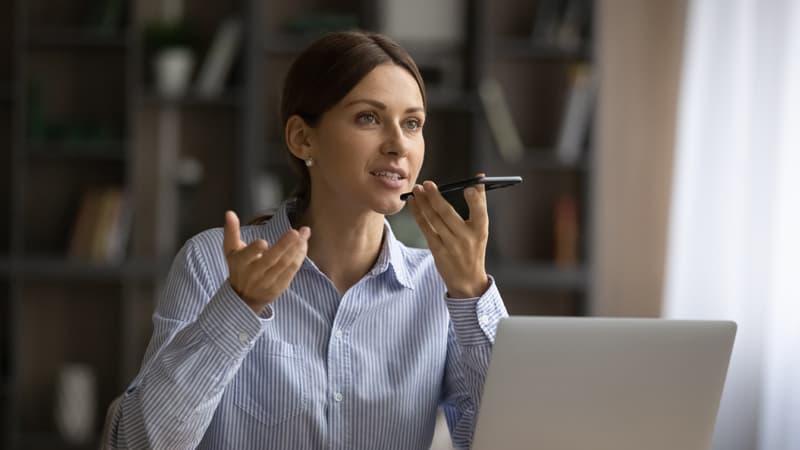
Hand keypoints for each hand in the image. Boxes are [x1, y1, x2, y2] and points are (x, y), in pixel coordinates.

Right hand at [223, 211, 310, 313]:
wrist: (244, 297)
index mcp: (240, 263)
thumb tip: (230, 213)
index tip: (263, 242)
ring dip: (296, 248)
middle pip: (270, 259)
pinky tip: (304, 245)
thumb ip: (231, 231)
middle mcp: (254, 274)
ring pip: (284, 264)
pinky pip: (292, 271)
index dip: (254, 250)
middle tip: (295, 232)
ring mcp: (267, 282)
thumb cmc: (239, 267)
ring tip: (305, 233)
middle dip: (283, 245)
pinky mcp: (279, 287)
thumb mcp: (231, 250)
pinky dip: (299, 258)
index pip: (246, 256)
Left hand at [407, 175, 489, 297]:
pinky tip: (413, 203)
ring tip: (416, 189)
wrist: (467, 280)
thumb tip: (477, 180)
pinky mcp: (437, 250)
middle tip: (427, 183)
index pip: (480, 212)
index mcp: (481, 230)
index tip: (468, 187)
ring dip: (423, 202)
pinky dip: (418, 213)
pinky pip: (425, 228)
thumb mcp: (481, 230)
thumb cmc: (474, 248)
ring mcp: (450, 245)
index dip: (475, 199)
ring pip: (433, 219)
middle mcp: (466, 238)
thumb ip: (479, 204)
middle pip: (448, 213)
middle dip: (436, 196)